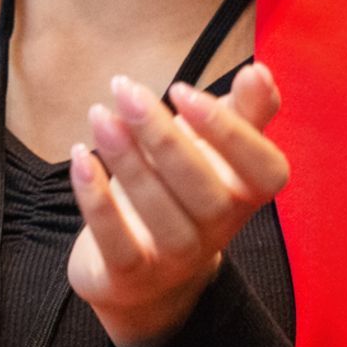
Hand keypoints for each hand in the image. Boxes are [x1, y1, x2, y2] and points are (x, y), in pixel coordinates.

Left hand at [67, 62, 289, 346]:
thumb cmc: (184, 188)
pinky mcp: (130, 275)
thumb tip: (259, 71)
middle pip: (202, 189)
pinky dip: (97, 201)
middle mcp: (219, 230)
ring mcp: (176, 258)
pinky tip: (81, 159)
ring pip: (159, 213)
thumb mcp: (215, 146)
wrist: (145, 271)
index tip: (182, 89)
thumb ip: (244, 110)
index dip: (229, 131)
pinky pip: (117, 242)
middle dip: (162, 136)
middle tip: (125, 90)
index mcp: (247, 194)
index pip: (264, 172)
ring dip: (126, 159)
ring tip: (100, 115)